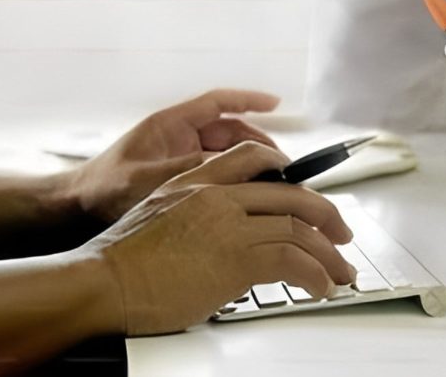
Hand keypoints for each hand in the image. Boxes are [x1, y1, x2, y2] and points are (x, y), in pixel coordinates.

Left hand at [66, 89, 280, 222]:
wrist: (76, 210)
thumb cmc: (103, 191)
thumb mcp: (148, 179)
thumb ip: (190, 171)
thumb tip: (233, 168)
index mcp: (170, 124)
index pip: (218, 103)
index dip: (250, 99)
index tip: (277, 104)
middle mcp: (178, 136)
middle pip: (231, 132)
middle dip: (259, 145)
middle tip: (284, 168)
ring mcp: (180, 157)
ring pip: (227, 155)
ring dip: (250, 166)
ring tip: (274, 186)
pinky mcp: (180, 178)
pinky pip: (216, 174)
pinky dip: (235, 182)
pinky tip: (251, 198)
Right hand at [81, 142, 355, 334]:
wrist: (103, 281)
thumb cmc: (121, 263)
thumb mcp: (161, 219)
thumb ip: (199, 217)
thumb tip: (224, 240)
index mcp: (197, 182)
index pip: (256, 158)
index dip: (292, 173)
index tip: (309, 192)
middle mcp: (217, 195)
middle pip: (291, 193)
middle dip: (327, 216)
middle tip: (342, 234)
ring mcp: (228, 223)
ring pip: (300, 228)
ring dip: (329, 254)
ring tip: (340, 272)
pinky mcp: (236, 256)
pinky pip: (294, 260)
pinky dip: (317, 275)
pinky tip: (320, 287)